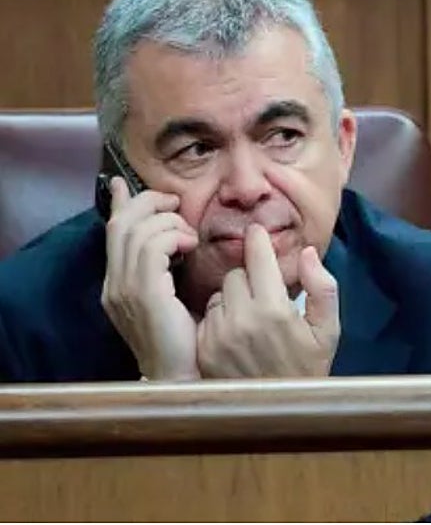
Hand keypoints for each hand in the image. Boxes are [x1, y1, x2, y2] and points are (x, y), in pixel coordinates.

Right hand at [100, 177, 200, 380]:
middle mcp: (114, 286)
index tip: (122, 183)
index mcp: (118, 285)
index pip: (111, 234)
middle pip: (120, 224)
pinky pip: (152, 248)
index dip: (118, 204)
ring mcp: (124, 290)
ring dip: (168, 222)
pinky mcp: (142, 294)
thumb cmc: (188, 339)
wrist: (182, 377)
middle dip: (148, 203)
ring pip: (136, 231)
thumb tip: (179, 239)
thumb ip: (169, 269)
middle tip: (175, 202)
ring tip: (189, 236)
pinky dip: (173, 237)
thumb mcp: (175, 297)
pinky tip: (190, 246)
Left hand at [196, 225, 338, 378]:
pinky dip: (219, 319)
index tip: (256, 231)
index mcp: (275, 309)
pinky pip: (207, 317)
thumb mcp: (328, 329)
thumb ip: (323, 287)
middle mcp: (242, 319)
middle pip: (236, 274)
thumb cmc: (308, 368)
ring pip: (219, 294)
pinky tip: (235, 334)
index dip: (257, 240)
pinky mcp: (203, 348)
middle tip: (264, 295)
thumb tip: (307, 252)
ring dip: (232, 299)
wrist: (280, 413)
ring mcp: (218, 335)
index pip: (257, 258)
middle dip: (250, 278)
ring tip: (250, 318)